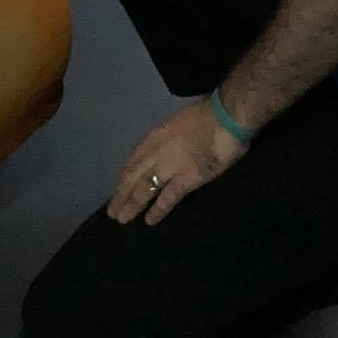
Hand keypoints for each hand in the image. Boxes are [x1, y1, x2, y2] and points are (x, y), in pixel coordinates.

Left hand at [109, 99, 248, 226]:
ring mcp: (170, 167)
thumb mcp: (176, 123)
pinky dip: (158, 210)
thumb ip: (167, 140)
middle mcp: (156, 153)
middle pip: (133, 177)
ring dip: (132, 205)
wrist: (224, 118)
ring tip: (123, 219)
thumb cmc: (205, 117)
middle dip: (122, 195)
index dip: (124, 177)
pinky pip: (168, 198)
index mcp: (154, 137)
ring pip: (144, 189)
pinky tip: (149, 221)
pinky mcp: (187, 179)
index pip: (133, 161)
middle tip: (112, 212)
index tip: (118, 189)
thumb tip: (165, 151)